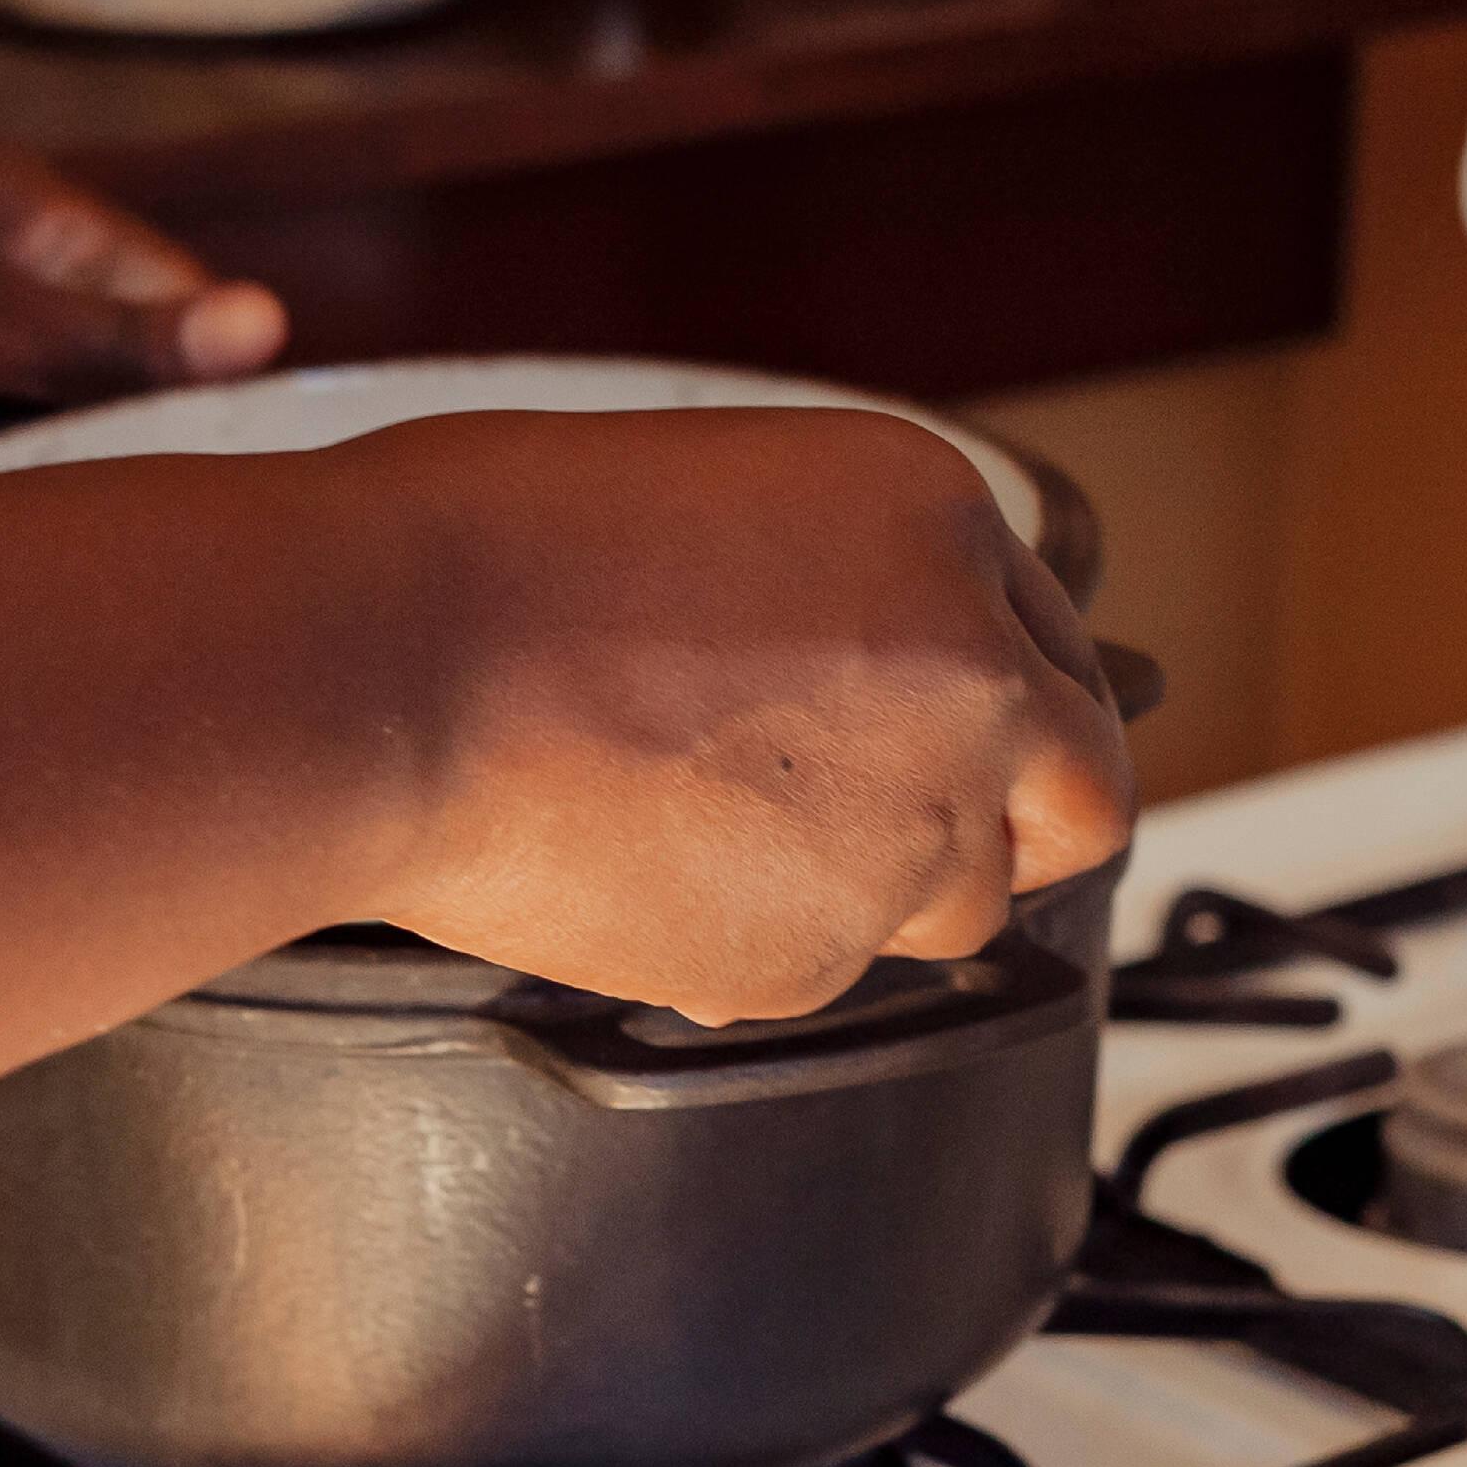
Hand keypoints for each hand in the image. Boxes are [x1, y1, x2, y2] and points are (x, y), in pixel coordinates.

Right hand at [349, 408, 1133, 1022]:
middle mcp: (966, 674)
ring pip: (957, 903)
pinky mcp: (818, 953)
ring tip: (716, 834)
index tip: (940, 728)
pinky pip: (819, 972)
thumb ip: (829, 586)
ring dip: (871, 887)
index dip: (986, 697)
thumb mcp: (704, 494)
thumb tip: (847, 677)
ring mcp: (907, 825)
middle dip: (1010, 815)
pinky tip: (641, 873)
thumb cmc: (482, 550)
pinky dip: (751, 944)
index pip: (1045, 639)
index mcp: (934, 517)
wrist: (386, 665)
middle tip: (897, 818)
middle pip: (1080, 796)